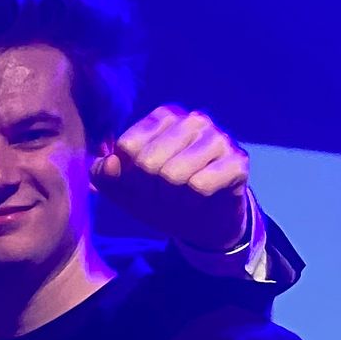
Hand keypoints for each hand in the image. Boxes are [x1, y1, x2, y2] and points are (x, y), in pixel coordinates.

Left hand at [93, 105, 250, 253]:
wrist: (203, 222)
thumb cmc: (159, 195)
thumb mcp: (122, 188)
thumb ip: (103, 174)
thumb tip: (109, 163)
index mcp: (163, 117)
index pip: (127, 147)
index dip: (127, 175)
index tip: (140, 182)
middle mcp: (192, 120)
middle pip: (147, 161)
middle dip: (149, 189)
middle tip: (163, 193)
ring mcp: (218, 138)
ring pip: (173, 174)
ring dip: (171, 196)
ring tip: (181, 195)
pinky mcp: (237, 162)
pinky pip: (200, 185)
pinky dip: (193, 200)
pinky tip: (202, 196)